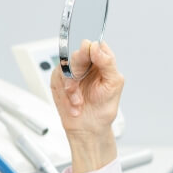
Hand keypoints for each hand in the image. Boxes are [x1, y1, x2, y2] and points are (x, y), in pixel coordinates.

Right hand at [51, 40, 123, 172]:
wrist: (89, 127)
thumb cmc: (103, 107)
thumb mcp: (114, 84)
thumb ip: (108, 63)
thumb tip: (97, 46)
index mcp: (102, 62)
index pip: (96, 45)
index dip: (91, 48)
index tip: (90, 55)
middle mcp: (87, 64)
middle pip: (78, 52)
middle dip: (78, 68)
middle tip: (80, 79)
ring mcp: (72, 71)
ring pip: (66, 67)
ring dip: (72, 86)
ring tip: (79, 101)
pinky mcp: (59, 80)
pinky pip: (58, 79)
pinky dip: (66, 94)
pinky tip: (74, 103)